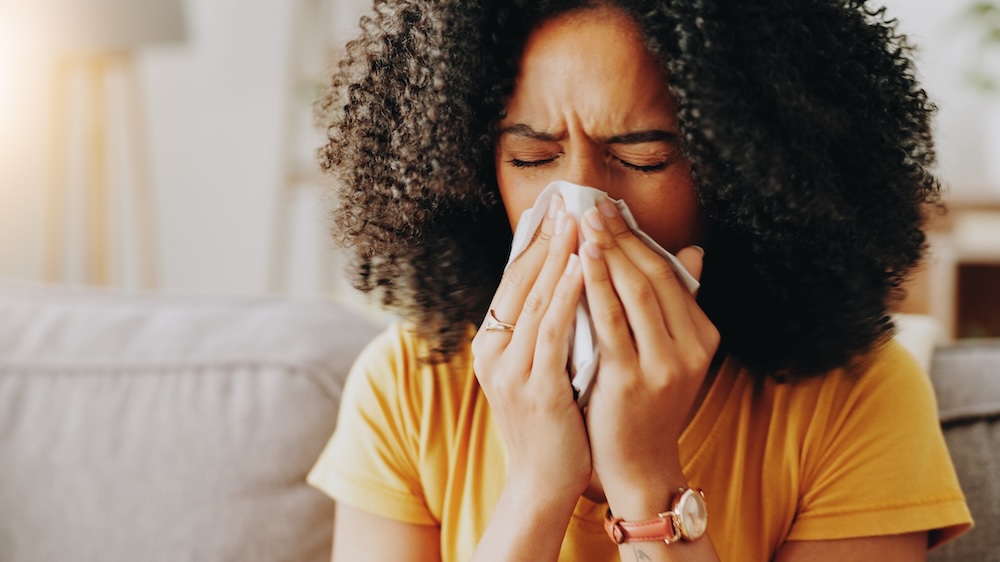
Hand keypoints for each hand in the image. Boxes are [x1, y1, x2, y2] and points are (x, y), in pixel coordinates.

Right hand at [471, 196, 590, 503]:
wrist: (542, 484)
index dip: (535, 245)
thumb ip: (549, 329)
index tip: (557, 211)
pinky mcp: (533, 388)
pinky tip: (584, 267)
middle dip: (546, 239)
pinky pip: (550, 331)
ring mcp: (508, 371)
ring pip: (533, 300)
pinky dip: (565, 295)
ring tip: (578, 222)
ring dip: (558, 257)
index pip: (512, 283)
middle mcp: (491, 353)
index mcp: (490, 346)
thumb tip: (571, 285)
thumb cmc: (550, 425)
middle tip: (569, 201)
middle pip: (518, 283)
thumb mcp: (540, 370)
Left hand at [578, 198, 719, 517]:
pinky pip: (611, 323)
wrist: (640, 466)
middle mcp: (690, 348)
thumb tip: (692, 252)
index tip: (610, 209)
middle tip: (594, 204)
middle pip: (653, 277)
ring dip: (609, 252)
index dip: (638, 238)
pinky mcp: (631, 380)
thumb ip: (678, 305)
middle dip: (621, 236)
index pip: (669, 275)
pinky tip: (579, 262)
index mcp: (702, 337)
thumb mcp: (671, 354)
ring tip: (586, 221)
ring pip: (635, 293)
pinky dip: (595, 287)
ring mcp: (663, 365)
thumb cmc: (646, 406)